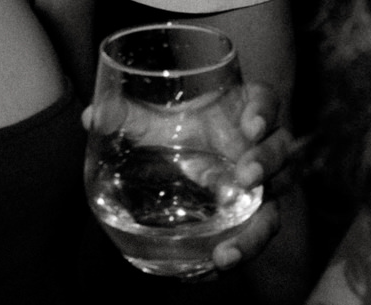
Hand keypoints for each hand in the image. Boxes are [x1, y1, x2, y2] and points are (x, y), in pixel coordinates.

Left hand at [80, 82, 295, 273]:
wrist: (189, 149)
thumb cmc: (179, 123)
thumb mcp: (153, 118)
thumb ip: (124, 115)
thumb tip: (90, 118)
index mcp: (244, 110)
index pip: (266, 101)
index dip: (264, 110)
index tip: (251, 123)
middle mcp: (261, 146)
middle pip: (281, 151)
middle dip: (268, 163)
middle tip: (247, 177)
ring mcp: (262, 184)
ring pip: (275, 204)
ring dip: (257, 230)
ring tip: (226, 253)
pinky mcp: (252, 213)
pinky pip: (254, 236)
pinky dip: (235, 255)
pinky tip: (209, 270)